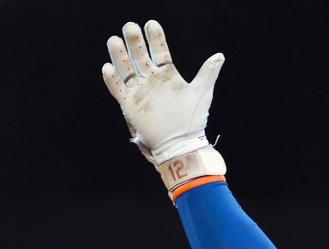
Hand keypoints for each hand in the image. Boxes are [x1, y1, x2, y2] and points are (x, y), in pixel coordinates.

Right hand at [102, 20, 224, 163]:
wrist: (181, 144)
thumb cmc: (193, 119)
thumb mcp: (202, 93)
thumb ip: (208, 73)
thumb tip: (220, 55)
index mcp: (168, 75)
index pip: (159, 51)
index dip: (155, 38)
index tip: (151, 24)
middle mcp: (152, 80)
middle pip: (139, 56)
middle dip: (134, 41)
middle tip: (130, 27)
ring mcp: (140, 91)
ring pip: (126, 68)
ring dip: (119, 55)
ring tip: (114, 40)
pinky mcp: (129, 104)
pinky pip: (117, 89)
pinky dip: (112, 79)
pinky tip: (108, 67)